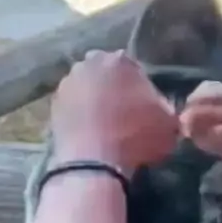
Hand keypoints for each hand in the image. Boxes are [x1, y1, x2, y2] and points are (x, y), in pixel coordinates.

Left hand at [51, 50, 179, 170]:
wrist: (94, 162)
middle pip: (107, 75)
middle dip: (115, 90)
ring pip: (88, 89)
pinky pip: (73, 107)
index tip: (145, 108)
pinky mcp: (52, 105)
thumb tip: (160, 108)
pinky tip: (90, 133)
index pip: (135, 70)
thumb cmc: (136, 137)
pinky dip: (80, 116)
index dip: (141, 90)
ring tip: (105, 127)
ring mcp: (68, 83)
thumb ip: (166, 108)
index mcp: (121, 60)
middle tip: (125, 115)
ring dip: (96, 102)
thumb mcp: (169, 123)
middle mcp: (90, 63)